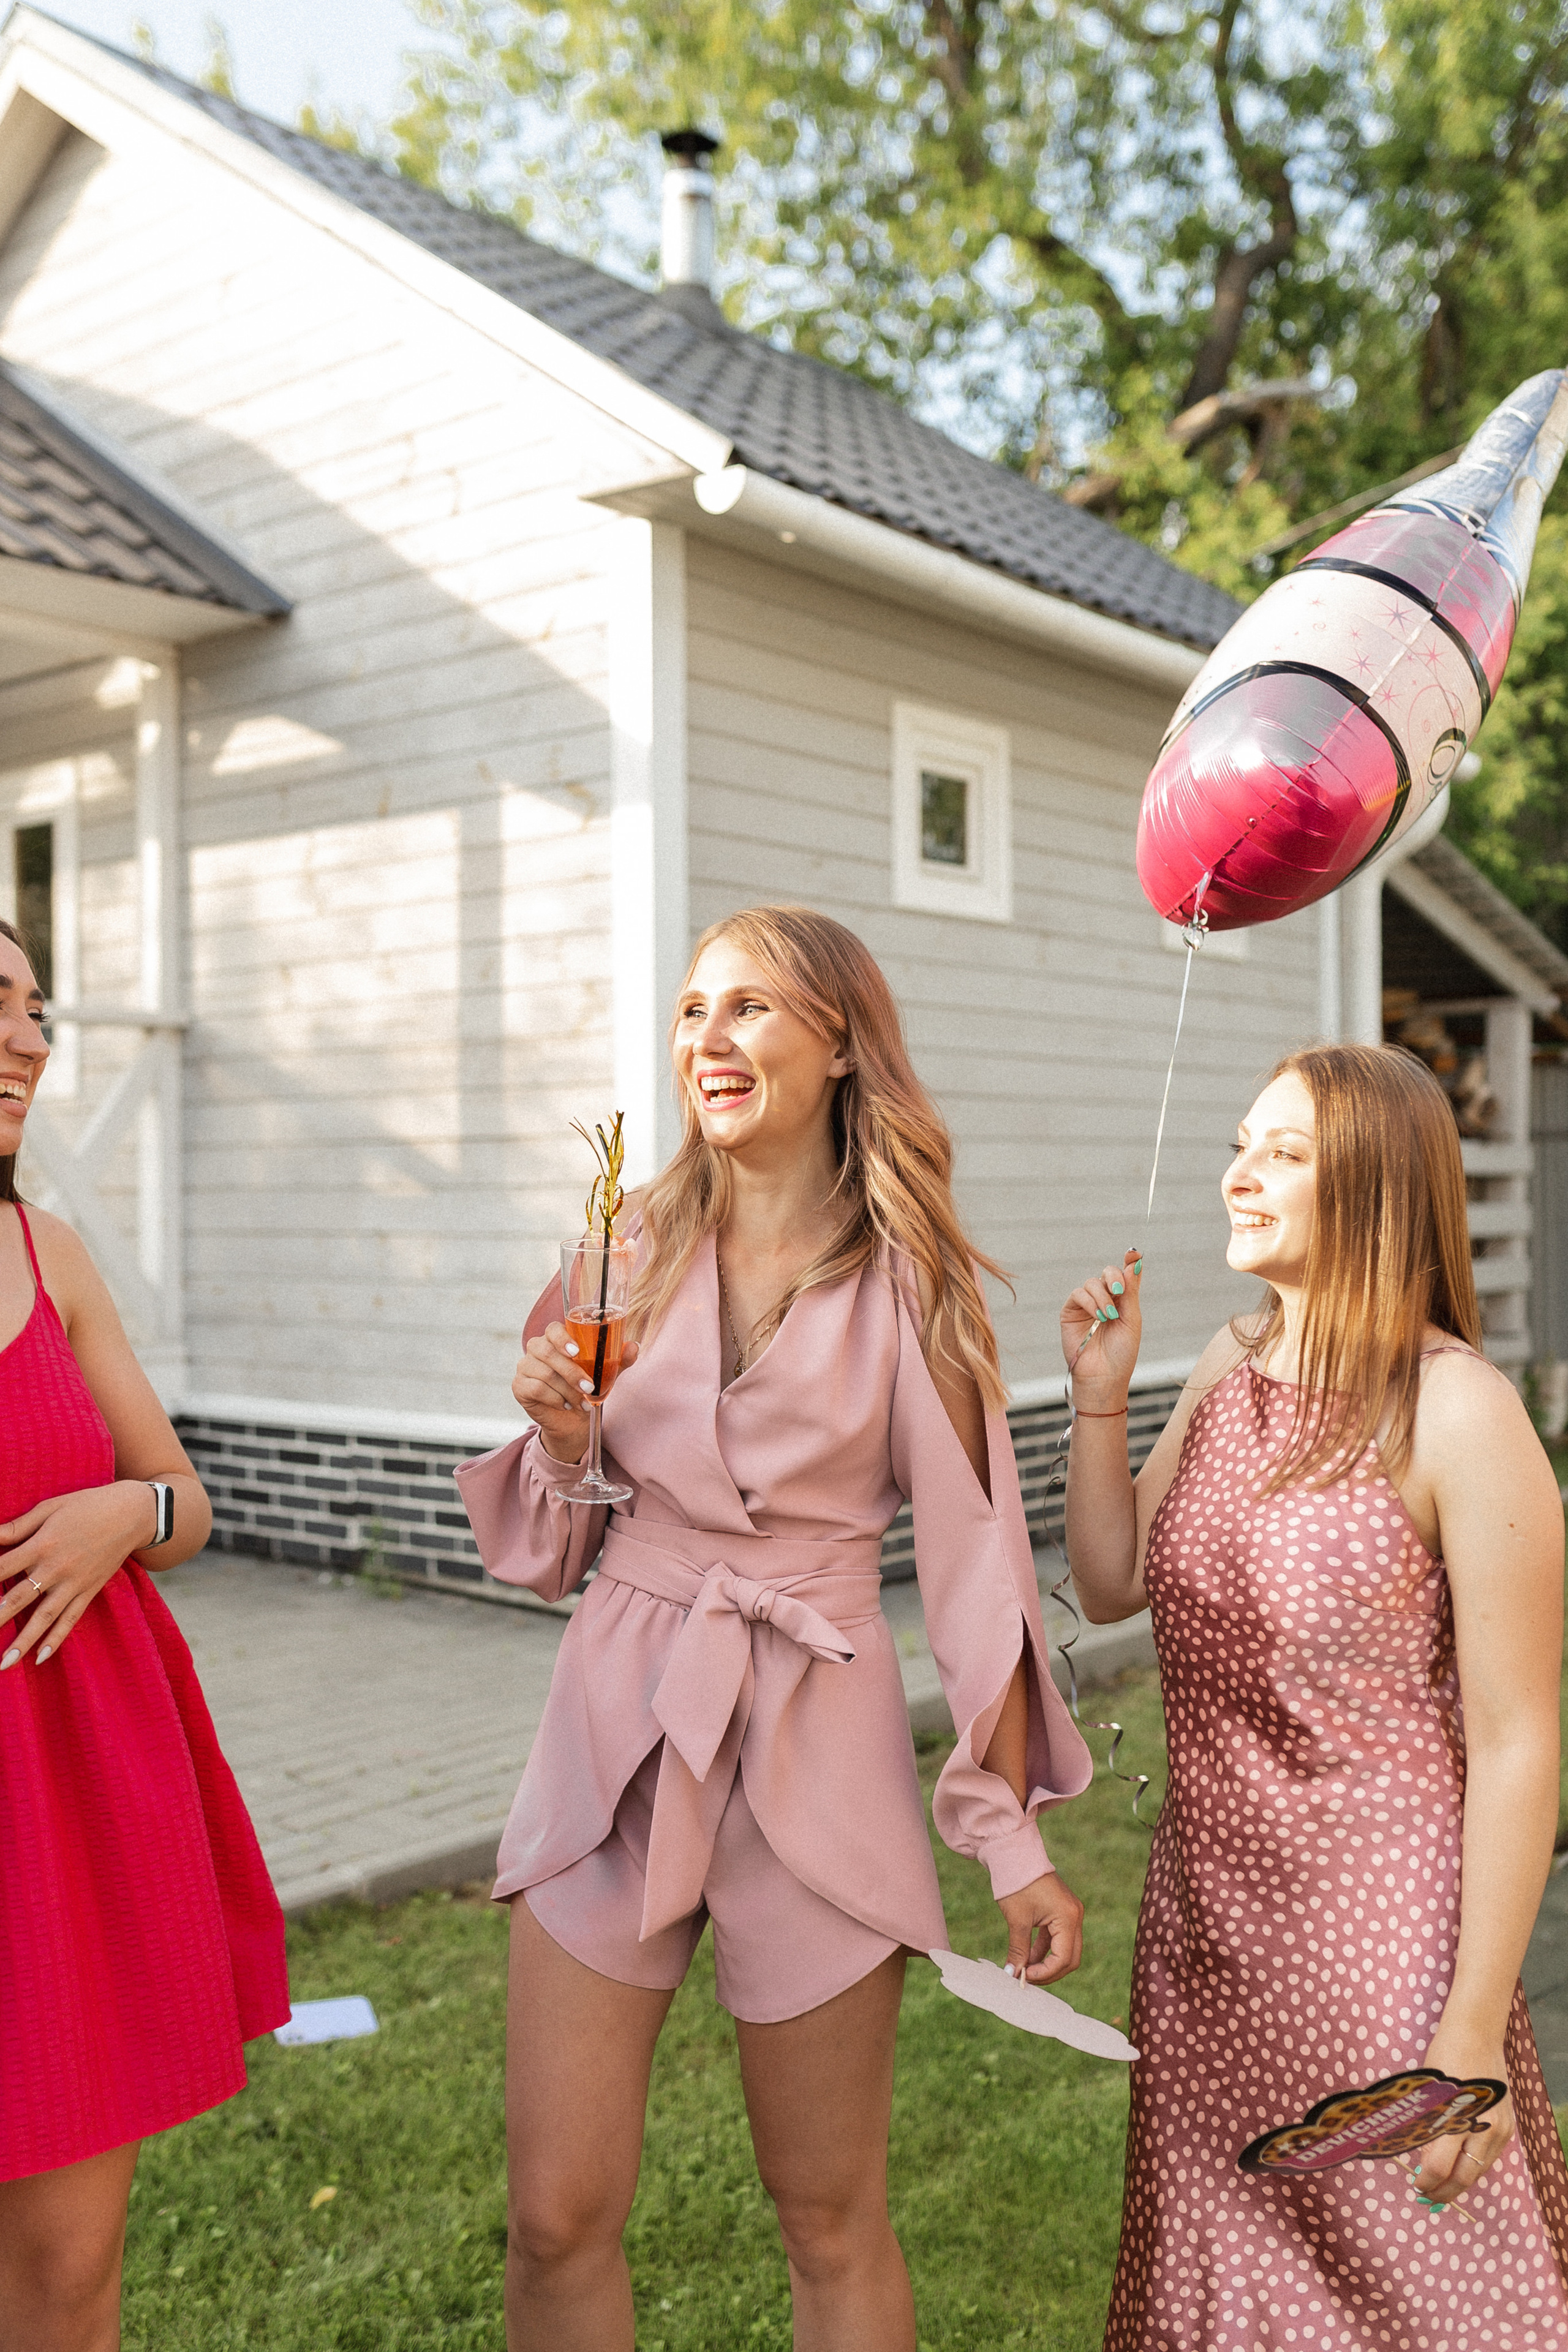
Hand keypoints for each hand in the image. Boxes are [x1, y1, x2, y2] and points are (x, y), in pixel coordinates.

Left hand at [0, 1483, 156, 1666]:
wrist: (133, 1513)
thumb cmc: (87, 1504)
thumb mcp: (50, 1507)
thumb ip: (18, 1526)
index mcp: (43, 1544)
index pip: (2, 1567)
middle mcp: (57, 1568)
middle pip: (18, 1598)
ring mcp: (74, 1583)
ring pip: (43, 1618)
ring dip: (22, 1642)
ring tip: (4, 1664)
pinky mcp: (89, 1591)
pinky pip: (70, 1620)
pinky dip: (56, 1640)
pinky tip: (41, 1658)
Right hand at [511, 1321, 638, 1463]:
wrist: (572, 1421)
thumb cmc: (585, 1390)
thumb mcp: (605, 1375)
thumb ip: (618, 1360)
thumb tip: (633, 1347)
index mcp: (555, 1340)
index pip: (553, 1329)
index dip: (562, 1338)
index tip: (576, 1352)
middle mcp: (536, 1349)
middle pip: (547, 1352)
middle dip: (571, 1372)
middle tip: (590, 1387)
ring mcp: (525, 1367)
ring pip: (544, 1373)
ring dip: (567, 1390)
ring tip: (581, 1401)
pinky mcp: (519, 1386)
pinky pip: (536, 1389)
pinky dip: (555, 1398)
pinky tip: (565, 1405)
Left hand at [997, 1870, 1083, 1986]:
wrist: (1014, 1854)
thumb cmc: (1016, 1884)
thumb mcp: (1017, 1920)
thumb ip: (1019, 1950)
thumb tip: (1013, 1975)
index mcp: (1068, 1917)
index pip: (1063, 1958)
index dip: (1045, 1973)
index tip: (1024, 1977)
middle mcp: (1075, 1916)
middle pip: (1070, 1957)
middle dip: (1049, 1972)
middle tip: (1027, 1979)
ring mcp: (1070, 1913)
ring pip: (1065, 1949)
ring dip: (1046, 1962)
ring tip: (1024, 1969)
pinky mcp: (1061, 1911)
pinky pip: (1057, 1938)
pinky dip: (1044, 1950)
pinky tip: (1028, 1957)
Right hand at [1061, 1248, 1142, 1406]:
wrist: (1104, 1377)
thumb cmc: (1122, 1353)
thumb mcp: (1132, 1320)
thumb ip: (1131, 1291)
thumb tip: (1136, 1261)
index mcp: (1122, 1302)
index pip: (1125, 1275)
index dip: (1129, 1262)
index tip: (1133, 1253)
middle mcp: (1104, 1300)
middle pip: (1107, 1273)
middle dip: (1114, 1278)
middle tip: (1120, 1292)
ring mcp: (1086, 1306)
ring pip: (1092, 1283)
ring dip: (1102, 1297)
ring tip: (1108, 1317)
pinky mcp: (1070, 1312)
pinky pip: (1077, 1294)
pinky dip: (1089, 1302)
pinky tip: (1097, 1317)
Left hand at [1409, 2027, 1513, 2206]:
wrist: (1476, 2035)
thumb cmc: (1443, 2058)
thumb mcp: (1428, 2092)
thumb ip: (1426, 2128)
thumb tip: (1424, 2164)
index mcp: (1457, 2116)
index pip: (1440, 2165)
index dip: (1427, 2181)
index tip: (1417, 2186)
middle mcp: (1483, 2127)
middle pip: (1464, 2176)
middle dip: (1445, 2191)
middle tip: (1428, 2196)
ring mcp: (1499, 2129)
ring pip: (1479, 2170)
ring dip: (1460, 2182)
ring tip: (1441, 2187)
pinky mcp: (1507, 2127)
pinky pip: (1489, 2157)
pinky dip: (1474, 2166)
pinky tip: (1459, 2167)